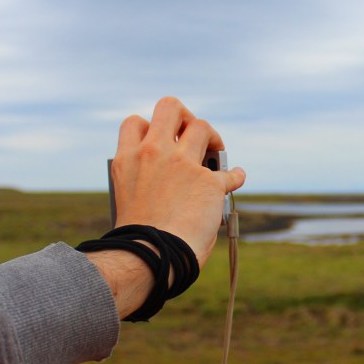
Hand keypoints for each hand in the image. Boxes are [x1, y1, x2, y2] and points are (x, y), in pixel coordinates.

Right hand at [109, 96, 245, 265]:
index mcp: (127, 161)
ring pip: (202, 127)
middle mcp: (153, 153)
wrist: (151, 257)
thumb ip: (148, 179)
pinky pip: (229, 172)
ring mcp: (182, 164)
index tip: (160, 140)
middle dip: (184, 115)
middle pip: (170, 107)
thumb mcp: (130, 199)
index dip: (150, 127)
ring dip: (212, 137)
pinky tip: (236, 178)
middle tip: (191, 133)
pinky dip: (235, 175)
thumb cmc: (140, 240)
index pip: (135, 123)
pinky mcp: (209, 182)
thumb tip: (177, 181)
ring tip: (215, 152)